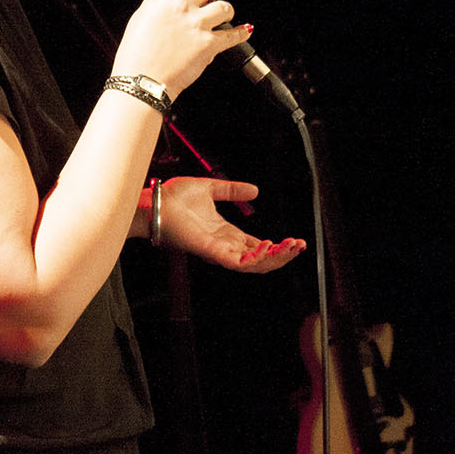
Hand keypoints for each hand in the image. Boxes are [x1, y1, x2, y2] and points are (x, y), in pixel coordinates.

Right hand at [111, 0, 252, 96]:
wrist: (142, 81)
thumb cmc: (136, 54)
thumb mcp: (140, 18)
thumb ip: (159, 3)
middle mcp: (181, 6)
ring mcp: (197, 24)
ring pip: (225, 6)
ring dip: (224, 11)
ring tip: (220, 17)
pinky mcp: (209, 44)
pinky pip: (234, 35)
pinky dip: (241, 33)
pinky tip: (244, 30)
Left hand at [158, 176, 304, 272]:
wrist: (154, 201)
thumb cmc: (173, 197)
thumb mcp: (210, 188)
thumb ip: (232, 190)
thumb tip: (255, 190)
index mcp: (225, 233)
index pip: (257, 246)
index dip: (277, 246)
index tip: (295, 240)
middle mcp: (223, 245)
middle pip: (259, 259)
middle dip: (282, 255)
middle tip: (300, 246)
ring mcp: (216, 250)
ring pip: (252, 265)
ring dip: (274, 258)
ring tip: (291, 246)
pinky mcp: (209, 250)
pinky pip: (235, 261)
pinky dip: (253, 257)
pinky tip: (267, 245)